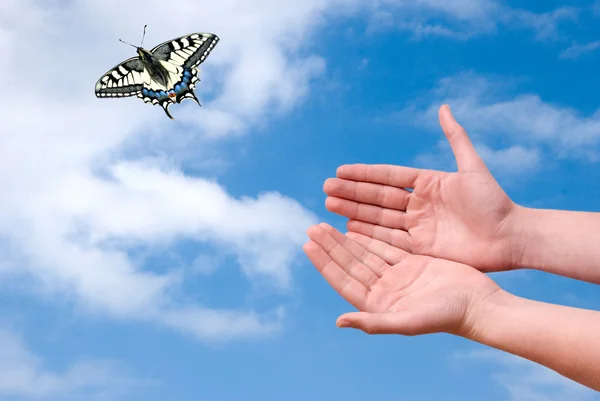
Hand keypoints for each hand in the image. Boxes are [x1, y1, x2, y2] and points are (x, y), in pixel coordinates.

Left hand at [303, 222, 500, 335]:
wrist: (479, 305)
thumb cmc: (447, 317)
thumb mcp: (408, 321)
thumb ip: (374, 322)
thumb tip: (339, 321)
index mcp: (379, 304)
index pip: (344, 280)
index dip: (325, 263)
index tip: (308, 246)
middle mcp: (385, 289)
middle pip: (351, 263)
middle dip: (331, 246)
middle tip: (312, 227)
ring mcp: (398, 275)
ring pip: (366, 253)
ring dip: (346, 239)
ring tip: (326, 225)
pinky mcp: (413, 263)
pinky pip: (385, 246)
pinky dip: (370, 237)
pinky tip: (355, 227)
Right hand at [323, 105, 522, 272]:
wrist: (510, 237)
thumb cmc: (494, 202)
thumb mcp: (472, 167)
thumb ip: (456, 138)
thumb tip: (443, 107)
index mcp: (427, 183)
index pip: (388, 176)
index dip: (364, 174)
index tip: (340, 171)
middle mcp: (418, 204)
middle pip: (378, 197)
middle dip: (351, 193)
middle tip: (325, 188)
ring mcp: (417, 226)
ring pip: (378, 218)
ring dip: (354, 212)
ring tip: (329, 206)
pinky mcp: (420, 248)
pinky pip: (390, 240)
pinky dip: (369, 235)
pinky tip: (349, 229)